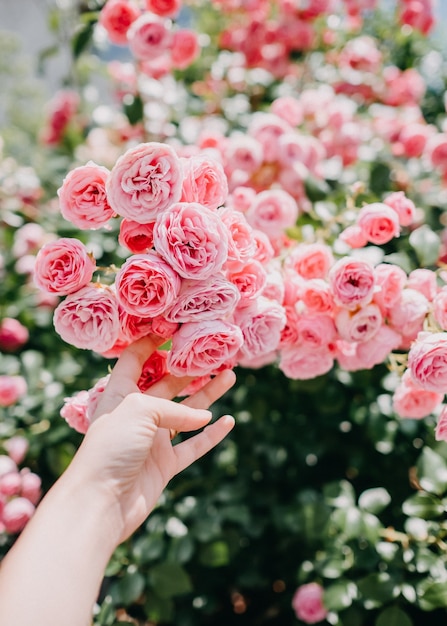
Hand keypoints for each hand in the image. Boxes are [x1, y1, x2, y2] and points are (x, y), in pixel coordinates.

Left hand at [67, 336, 235, 543]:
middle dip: (189, 369)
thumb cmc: (110, 448)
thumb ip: (173, 408)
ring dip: (208, 395)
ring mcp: (152, 441)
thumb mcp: (138, 411)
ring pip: (186, 413)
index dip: (149, 343)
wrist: (100, 503)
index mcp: (120, 395)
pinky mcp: (164, 465)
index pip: (134, 361)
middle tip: (214, 353)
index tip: (172, 328)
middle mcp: (136, 415)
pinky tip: (228, 422)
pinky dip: (211, 435)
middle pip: (167, 385)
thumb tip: (202, 417)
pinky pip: (193, 446)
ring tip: (229, 376)